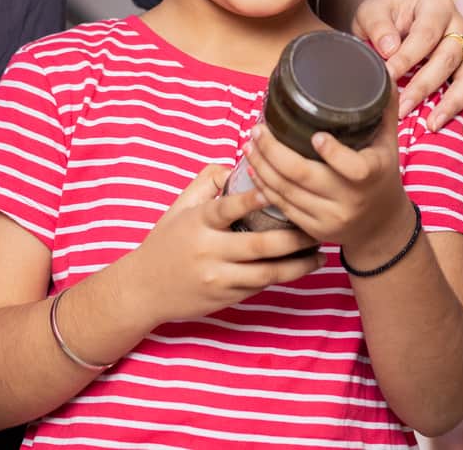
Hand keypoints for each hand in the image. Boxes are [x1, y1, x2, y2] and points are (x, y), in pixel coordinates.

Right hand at [121, 165, 323, 326]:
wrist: (142, 290)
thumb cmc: (165, 242)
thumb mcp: (180, 207)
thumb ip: (208, 183)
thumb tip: (241, 166)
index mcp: (197, 224)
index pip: (226, 209)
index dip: (250, 200)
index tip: (274, 190)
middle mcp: (208, 252)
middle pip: (258, 246)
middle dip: (293, 238)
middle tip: (316, 227)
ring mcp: (218, 278)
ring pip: (265, 273)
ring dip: (297, 264)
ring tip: (320, 254)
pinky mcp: (224, 297)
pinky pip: (259, 287)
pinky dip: (281, 277)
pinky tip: (301, 269)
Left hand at [243, 106, 411, 264]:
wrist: (381, 225)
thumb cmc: (382, 175)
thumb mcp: (389, 144)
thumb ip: (384, 110)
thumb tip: (383, 71)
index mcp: (372, 175)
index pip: (353, 168)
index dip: (333, 153)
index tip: (315, 134)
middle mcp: (350, 199)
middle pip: (303, 176)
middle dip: (273, 151)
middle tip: (257, 129)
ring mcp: (330, 217)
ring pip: (286, 192)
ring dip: (262, 166)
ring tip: (249, 144)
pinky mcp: (314, 229)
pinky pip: (283, 207)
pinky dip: (264, 187)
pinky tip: (254, 168)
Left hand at [349, 0, 462, 136]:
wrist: (391, 23)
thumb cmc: (383, 17)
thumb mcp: (371, 12)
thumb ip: (378, 26)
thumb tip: (391, 49)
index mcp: (437, 6)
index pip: (427, 34)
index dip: (408, 57)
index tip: (389, 76)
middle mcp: (460, 26)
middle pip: (449, 58)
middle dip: (425, 85)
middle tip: (403, 108)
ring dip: (451, 103)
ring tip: (432, 125)